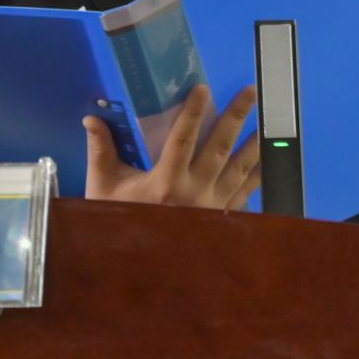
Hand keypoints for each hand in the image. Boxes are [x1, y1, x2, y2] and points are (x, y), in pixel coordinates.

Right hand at [82, 84, 260, 210]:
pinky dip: (257, 177)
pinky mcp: (221, 218)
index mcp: (166, 182)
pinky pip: (245, 194)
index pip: (182, 138)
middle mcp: (195, 192)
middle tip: (249, 92)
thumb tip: (91, 118)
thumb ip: (101, 150)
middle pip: (219, 147)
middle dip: (235, 117)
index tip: (202, 88)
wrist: (138, 270)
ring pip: (239, 169)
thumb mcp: (104, 187)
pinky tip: (267, 164)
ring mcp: (212, 207)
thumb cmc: (119, 223)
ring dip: (253, 144)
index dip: (193, 112)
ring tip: (267, 123)